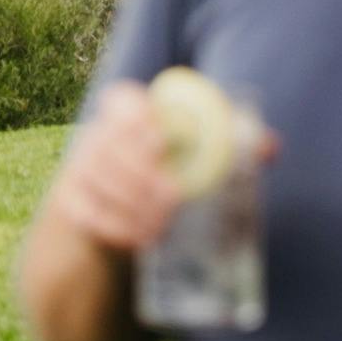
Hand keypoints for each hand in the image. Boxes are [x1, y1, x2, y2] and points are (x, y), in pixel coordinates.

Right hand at [48, 80, 267, 260]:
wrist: (106, 219)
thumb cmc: (160, 175)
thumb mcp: (188, 159)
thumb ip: (229, 148)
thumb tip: (270, 147)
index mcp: (125, 116)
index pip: (120, 100)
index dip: (137, 114)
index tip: (163, 139)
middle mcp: (96, 138)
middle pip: (108, 145)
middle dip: (139, 172)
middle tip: (174, 196)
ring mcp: (77, 172)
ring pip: (96, 180)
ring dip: (130, 204)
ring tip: (161, 224)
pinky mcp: (70, 206)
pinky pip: (87, 214)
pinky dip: (115, 228)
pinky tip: (139, 240)